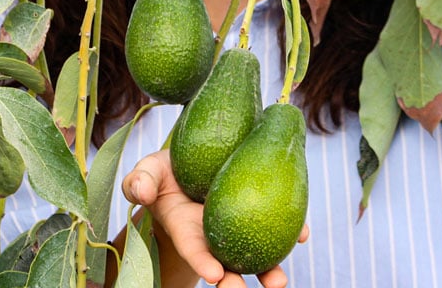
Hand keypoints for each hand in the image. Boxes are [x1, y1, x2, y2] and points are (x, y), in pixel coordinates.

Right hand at [122, 150, 308, 287]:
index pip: (193, 249)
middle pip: (224, 262)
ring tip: (279, 283)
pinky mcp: (256, 212)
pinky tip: (303, 235)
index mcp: (186, 229)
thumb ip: (139, 181)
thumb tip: (139, 191)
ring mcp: (237, 227)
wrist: (193, 165)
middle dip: (234, 281)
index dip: (202, 263)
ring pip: (254, 252)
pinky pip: (275, 225)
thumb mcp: (148, 173)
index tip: (215, 275)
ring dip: (268, 269)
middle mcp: (213, 236)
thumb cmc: (165, 174)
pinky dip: (290, 231)